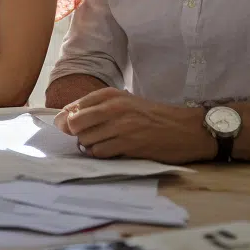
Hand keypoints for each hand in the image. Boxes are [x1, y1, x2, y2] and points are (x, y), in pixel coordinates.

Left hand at [55, 88, 213, 163]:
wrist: (184, 128)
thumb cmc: (153, 116)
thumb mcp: (125, 103)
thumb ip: (97, 108)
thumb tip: (65, 119)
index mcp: (111, 94)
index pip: (74, 107)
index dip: (67, 120)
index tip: (71, 127)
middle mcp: (113, 107)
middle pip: (74, 123)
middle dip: (75, 133)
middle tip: (86, 137)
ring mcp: (121, 126)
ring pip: (86, 139)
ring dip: (90, 145)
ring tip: (105, 143)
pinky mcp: (128, 144)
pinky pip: (100, 152)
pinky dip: (101, 154)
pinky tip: (112, 151)